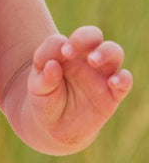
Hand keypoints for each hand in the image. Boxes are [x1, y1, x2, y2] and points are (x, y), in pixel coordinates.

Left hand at [27, 26, 132, 151]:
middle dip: (84, 37)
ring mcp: (100, 74)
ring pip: (113, 51)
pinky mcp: (112, 93)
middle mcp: (84, 59)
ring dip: (105, 52)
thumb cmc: (45, 99)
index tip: (49, 59)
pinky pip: (125, 80)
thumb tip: (52, 65)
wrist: (56, 127)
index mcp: (63, 53)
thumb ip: (43, 76)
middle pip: (93, 35)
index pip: (61, 40)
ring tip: (93, 60)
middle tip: (69, 52)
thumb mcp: (37, 88)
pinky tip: (113, 82)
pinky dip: (123, 78)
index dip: (56, 45)